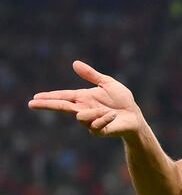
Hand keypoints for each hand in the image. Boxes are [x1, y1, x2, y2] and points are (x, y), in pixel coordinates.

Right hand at [28, 61, 142, 139]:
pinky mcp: (98, 131)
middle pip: (61, 107)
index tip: (35, 97)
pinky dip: (104, 118)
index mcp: (83, 98)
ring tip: (110, 110)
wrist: (135, 116)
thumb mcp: (107, 83)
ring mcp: (89, 121)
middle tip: (32, 104)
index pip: (62, 97)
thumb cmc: (122, 100)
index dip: (49, 97)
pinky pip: (95, 125)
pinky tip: (113, 115)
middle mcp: (83, 110)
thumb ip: (91, 75)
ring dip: (95, 112)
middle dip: (47, 105)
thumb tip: (74, 63)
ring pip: (81, 117)